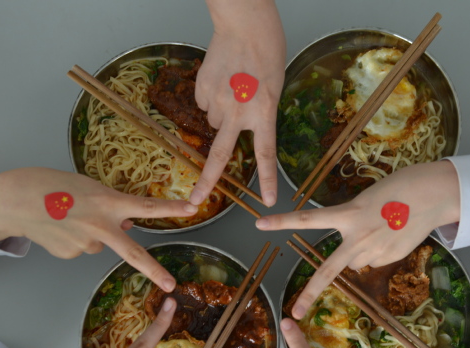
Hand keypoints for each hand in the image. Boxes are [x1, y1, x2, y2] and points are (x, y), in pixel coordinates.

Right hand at [0, 167, 197, 290]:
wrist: (12, 200)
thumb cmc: (50, 185)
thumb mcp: (88, 187)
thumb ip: (110, 206)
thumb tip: (127, 225)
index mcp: (107, 202)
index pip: (147, 208)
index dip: (172, 209)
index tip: (194, 209)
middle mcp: (100, 226)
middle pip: (133, 253)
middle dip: (154, 271)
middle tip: (171, 286)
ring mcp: (84, 244)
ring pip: (99, 244)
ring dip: (90, 234)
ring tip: (66, 217)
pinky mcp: (69, 255)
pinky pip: (81, 249)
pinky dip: (73, 240)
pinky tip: (57, 229)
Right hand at [192, 0, 285, 206]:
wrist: (245, 24)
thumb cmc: (267, 52)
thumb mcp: (274, 88)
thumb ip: (259, 112)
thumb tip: (238, 124)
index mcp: (264, 112)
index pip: (266, 154)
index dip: (268, 180)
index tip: (268, 201)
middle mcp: (238, 111)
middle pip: (220, 155)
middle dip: (206, 182)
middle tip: (195, 200)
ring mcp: (217, 101)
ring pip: (214, 121)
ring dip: (220, 114)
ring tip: (232, 90)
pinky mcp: (202, 89)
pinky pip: (204, 104)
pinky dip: (210, 97)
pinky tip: (220, 81)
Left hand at [256, 160, 460, 317]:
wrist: (433, 193)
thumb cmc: (397, 189)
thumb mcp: (366, 200)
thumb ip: (353, 225)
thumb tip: (355, 256)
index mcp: (348, 214)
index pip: (309, 218)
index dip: (283, 222)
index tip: (259, 224)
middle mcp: (358, 236)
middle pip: (329, 270)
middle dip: (310, 294)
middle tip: (294, 312)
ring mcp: (375, 250)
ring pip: (356, 261)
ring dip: (361, 252)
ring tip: (381, 229)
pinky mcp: (391, 258)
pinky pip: (375, 260)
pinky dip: (379, 252)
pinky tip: (393, 236)